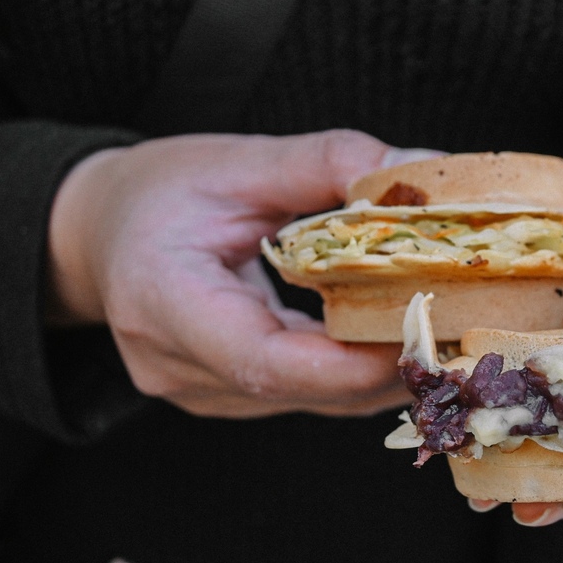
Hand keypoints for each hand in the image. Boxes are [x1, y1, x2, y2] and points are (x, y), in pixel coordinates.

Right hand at [48, 129, 439, 417]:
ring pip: (312, 399)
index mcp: (163, 305)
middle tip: (462, 328)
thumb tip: (420, 168)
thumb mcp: (234, 162)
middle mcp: (179, 367)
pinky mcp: (226, 395)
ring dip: (380, 371)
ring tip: (445, 331)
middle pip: (302, 388)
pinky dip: (355, 369)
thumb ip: (325, 163)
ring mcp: (201, 391)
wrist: (100, 233)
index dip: (351, 362)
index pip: (265, 361)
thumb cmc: (157, 193)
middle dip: (387, 364)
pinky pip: (305, 393)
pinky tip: (398, 337)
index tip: (422, 335)